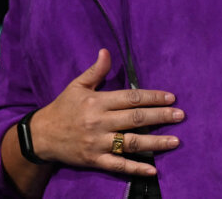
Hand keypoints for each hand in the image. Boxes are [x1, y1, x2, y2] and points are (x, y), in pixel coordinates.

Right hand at [32, 49, 182, 175]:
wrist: (41, 136)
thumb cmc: (63, 108)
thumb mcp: (77, 86)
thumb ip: (96, 71)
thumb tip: (107, 51)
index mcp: (97, 102)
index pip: (130, 98)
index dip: (152, 97)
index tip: (171, 97)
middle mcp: (99, 122)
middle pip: (136, 119)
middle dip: (161, 117)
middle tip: (180, 115)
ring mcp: (98, 143)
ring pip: (131, 143)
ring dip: (156, 142)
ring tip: (176, 140)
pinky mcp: (95, 160)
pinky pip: (119, 165)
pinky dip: (136, 168)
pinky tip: (153, 169)